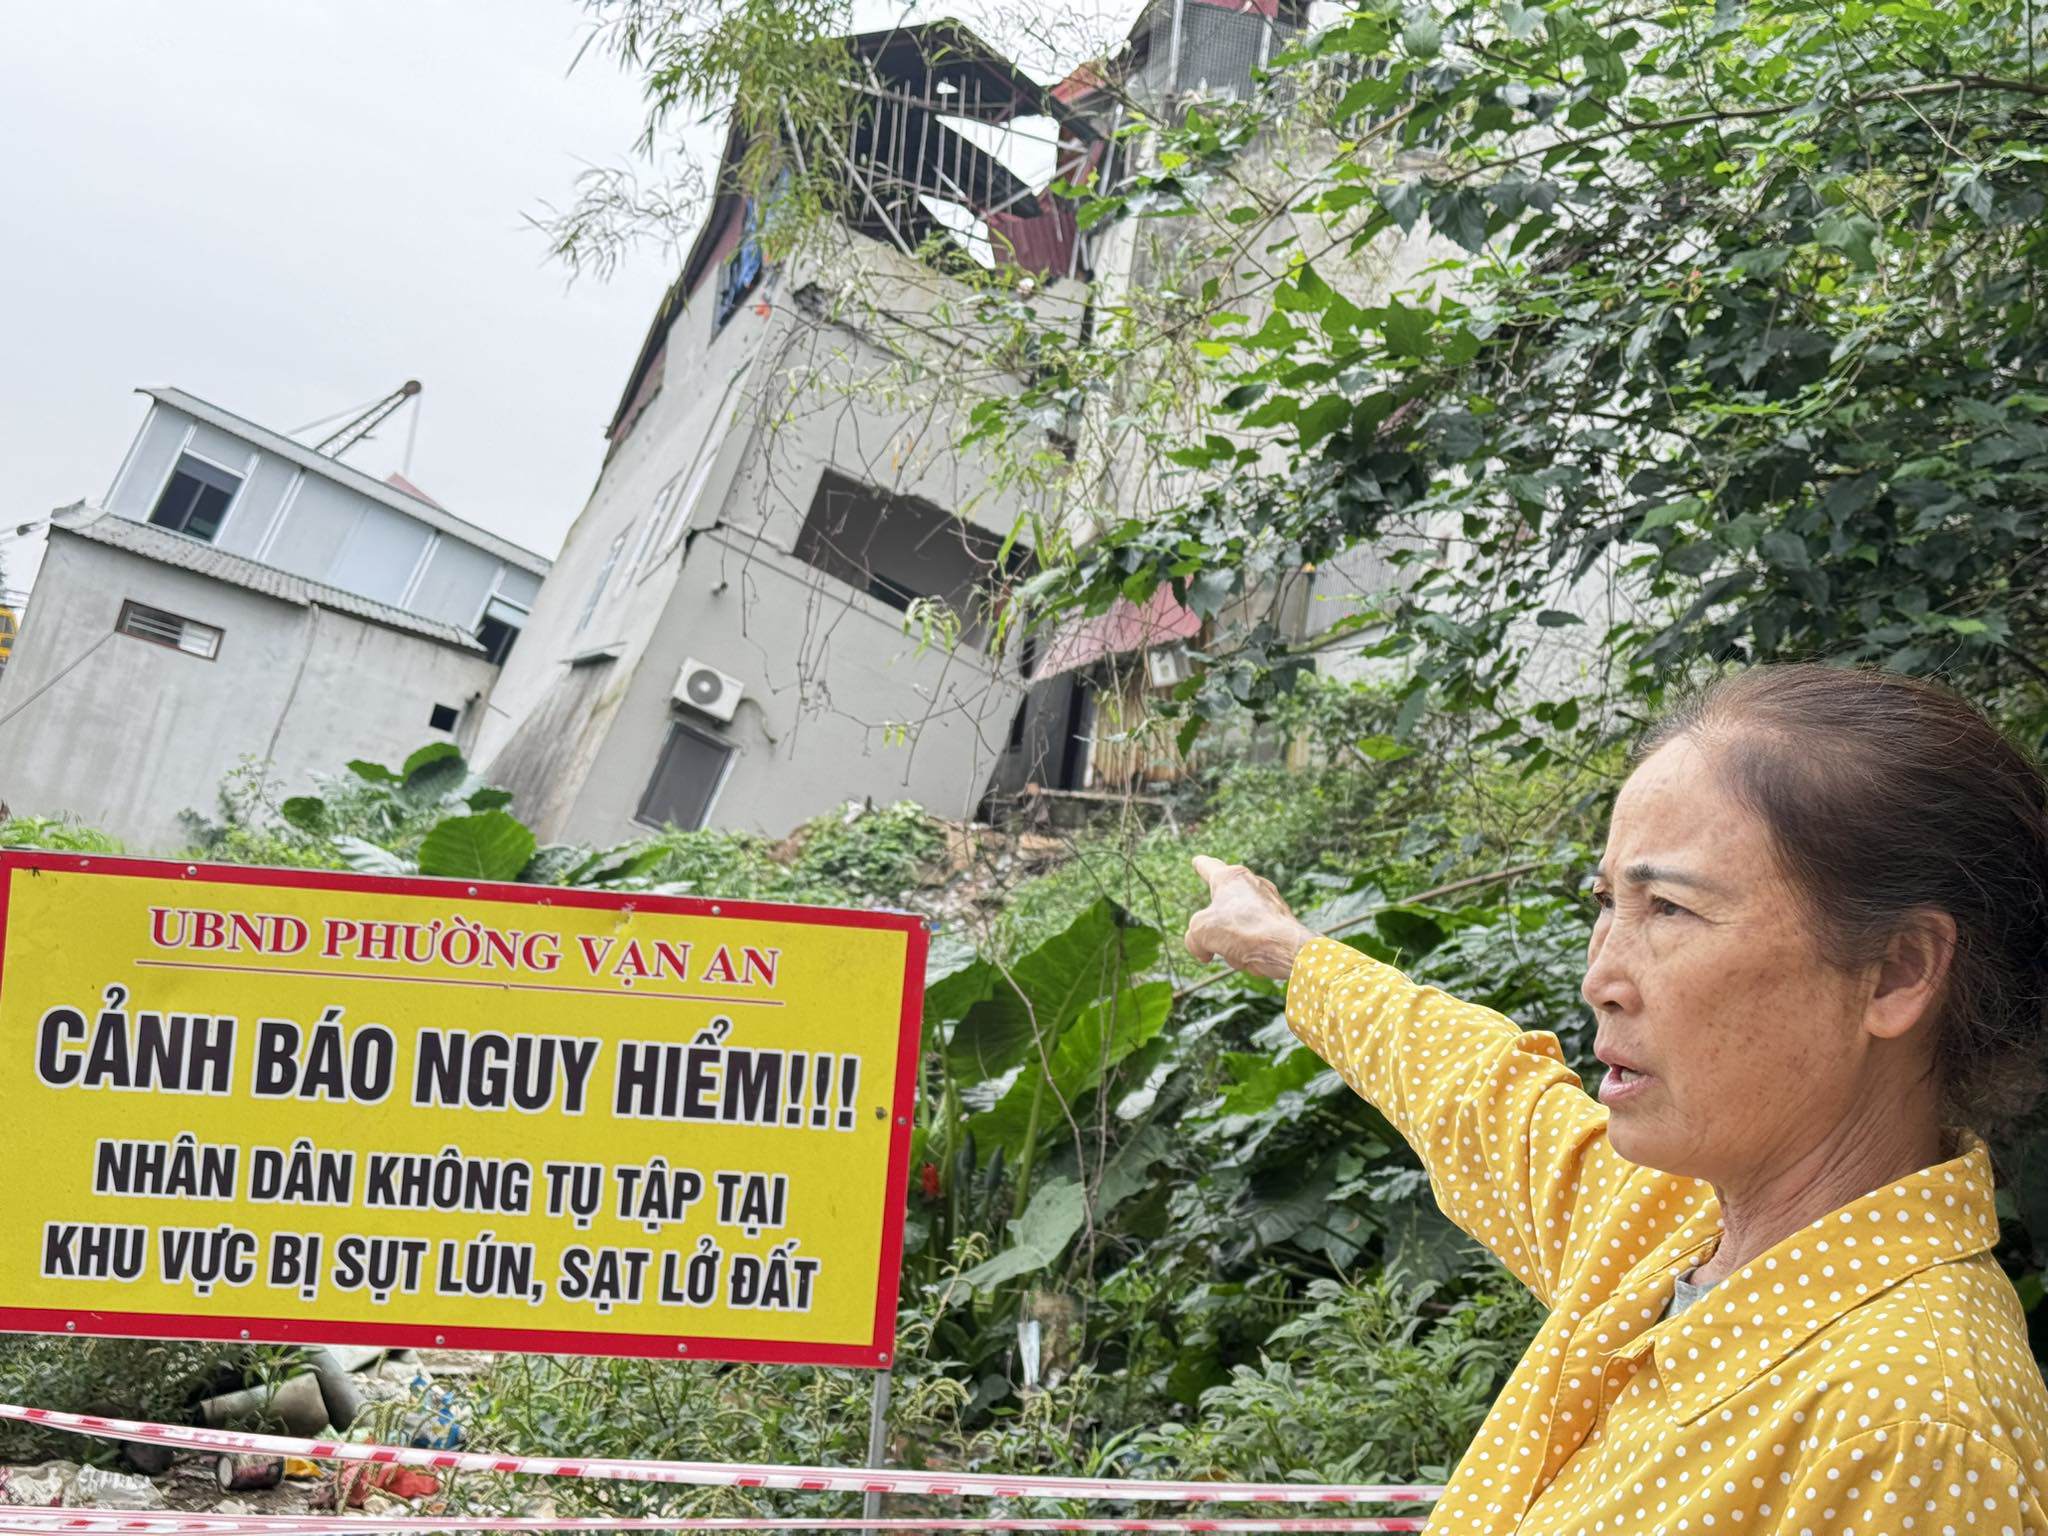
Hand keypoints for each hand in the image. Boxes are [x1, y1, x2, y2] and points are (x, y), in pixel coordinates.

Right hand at [1184, 855, 1314, 980]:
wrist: (1284, 949)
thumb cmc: (1241, 931)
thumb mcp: (1201, 932)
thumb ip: (1194, 938)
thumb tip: (1205, 951)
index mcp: (1231, 878)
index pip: (1209, 868)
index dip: (1200, 866)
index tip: (1198, 861)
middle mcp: (1253, 885)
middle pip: (1223, 905)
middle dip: (1216, 927)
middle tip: (1213, 941)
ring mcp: (1270, 903)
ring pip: (1237, 927)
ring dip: (1231, 944)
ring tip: (1238, 952)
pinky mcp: (1281, 922)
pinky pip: (1254, 939)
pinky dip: (1249, 950)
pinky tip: (1254, 959)